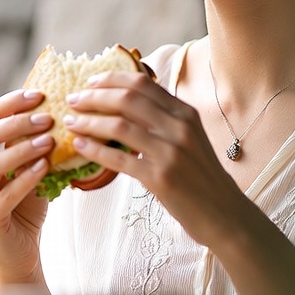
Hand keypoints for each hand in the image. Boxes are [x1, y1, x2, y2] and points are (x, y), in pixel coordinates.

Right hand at [0, 88, 55, 286]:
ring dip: (22, 149)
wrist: (21, 249)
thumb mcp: (28, 165)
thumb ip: (30, 141)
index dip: (11, 103)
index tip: (39, 94)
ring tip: (49, 141)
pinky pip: (5, 195)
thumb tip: (54, 105)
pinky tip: (45, 167)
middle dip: (17, 123)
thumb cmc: (27, 202)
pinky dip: (26, 178)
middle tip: (47, 117)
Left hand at [64, 71, 246, 249]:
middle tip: (72, 100)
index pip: (142, 83)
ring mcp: (171, 152)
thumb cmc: (201, 176)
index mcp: (185, 112)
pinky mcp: (161, 178)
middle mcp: (179, 127)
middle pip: (127, 99)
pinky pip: (119, 158)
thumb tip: (125, 102)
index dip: (111, 79)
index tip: (89, 82)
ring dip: (88, 121)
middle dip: (94, 97)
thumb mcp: (189, 138)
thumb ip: (164, 119)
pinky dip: (94, 150)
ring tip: (70, 122)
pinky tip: (79, 146)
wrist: (224, 214)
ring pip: (119, 125)